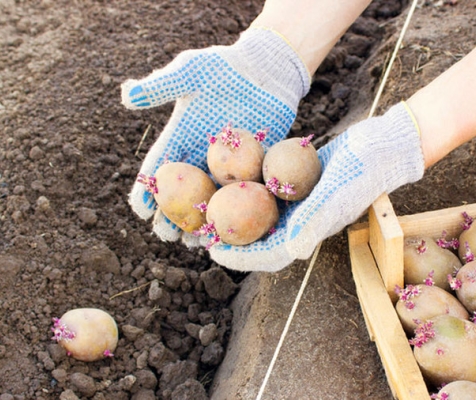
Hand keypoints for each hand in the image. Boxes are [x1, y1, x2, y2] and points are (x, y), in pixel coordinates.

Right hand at [121, 28, 309, 243]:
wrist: (265, 68)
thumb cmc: (225, 65)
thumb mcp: (190, 71)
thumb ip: (162, 86)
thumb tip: (125, 95)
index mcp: (182, 136)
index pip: (160, 166)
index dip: (148, 188)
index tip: (139, 209)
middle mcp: (202, 154)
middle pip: (183, 191)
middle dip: (172, 214)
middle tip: (165, 236)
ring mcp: (229, 163)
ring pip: (211, 199)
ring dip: (202, 221)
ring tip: (194, 243)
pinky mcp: (255, 165)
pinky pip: (243, 193)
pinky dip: (236, 213)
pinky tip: (233, 231)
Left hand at [208, 102, 425, 271]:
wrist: (381, 145)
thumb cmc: (363, 172)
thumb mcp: (337, 196)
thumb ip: (312, 223)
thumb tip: (288, 251)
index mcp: (309, 232)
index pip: (270, 254)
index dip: (241, 257)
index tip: (213, 252)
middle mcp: (301, 220)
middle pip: (259, 236)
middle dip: (231, 237)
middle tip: (202, 230)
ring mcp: (299, 201)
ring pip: (260, 213)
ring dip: (235, 211)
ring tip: (207, 204)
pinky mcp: (297, 180)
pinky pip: (267, 187)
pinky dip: (248, 184)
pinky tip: (227, 172)